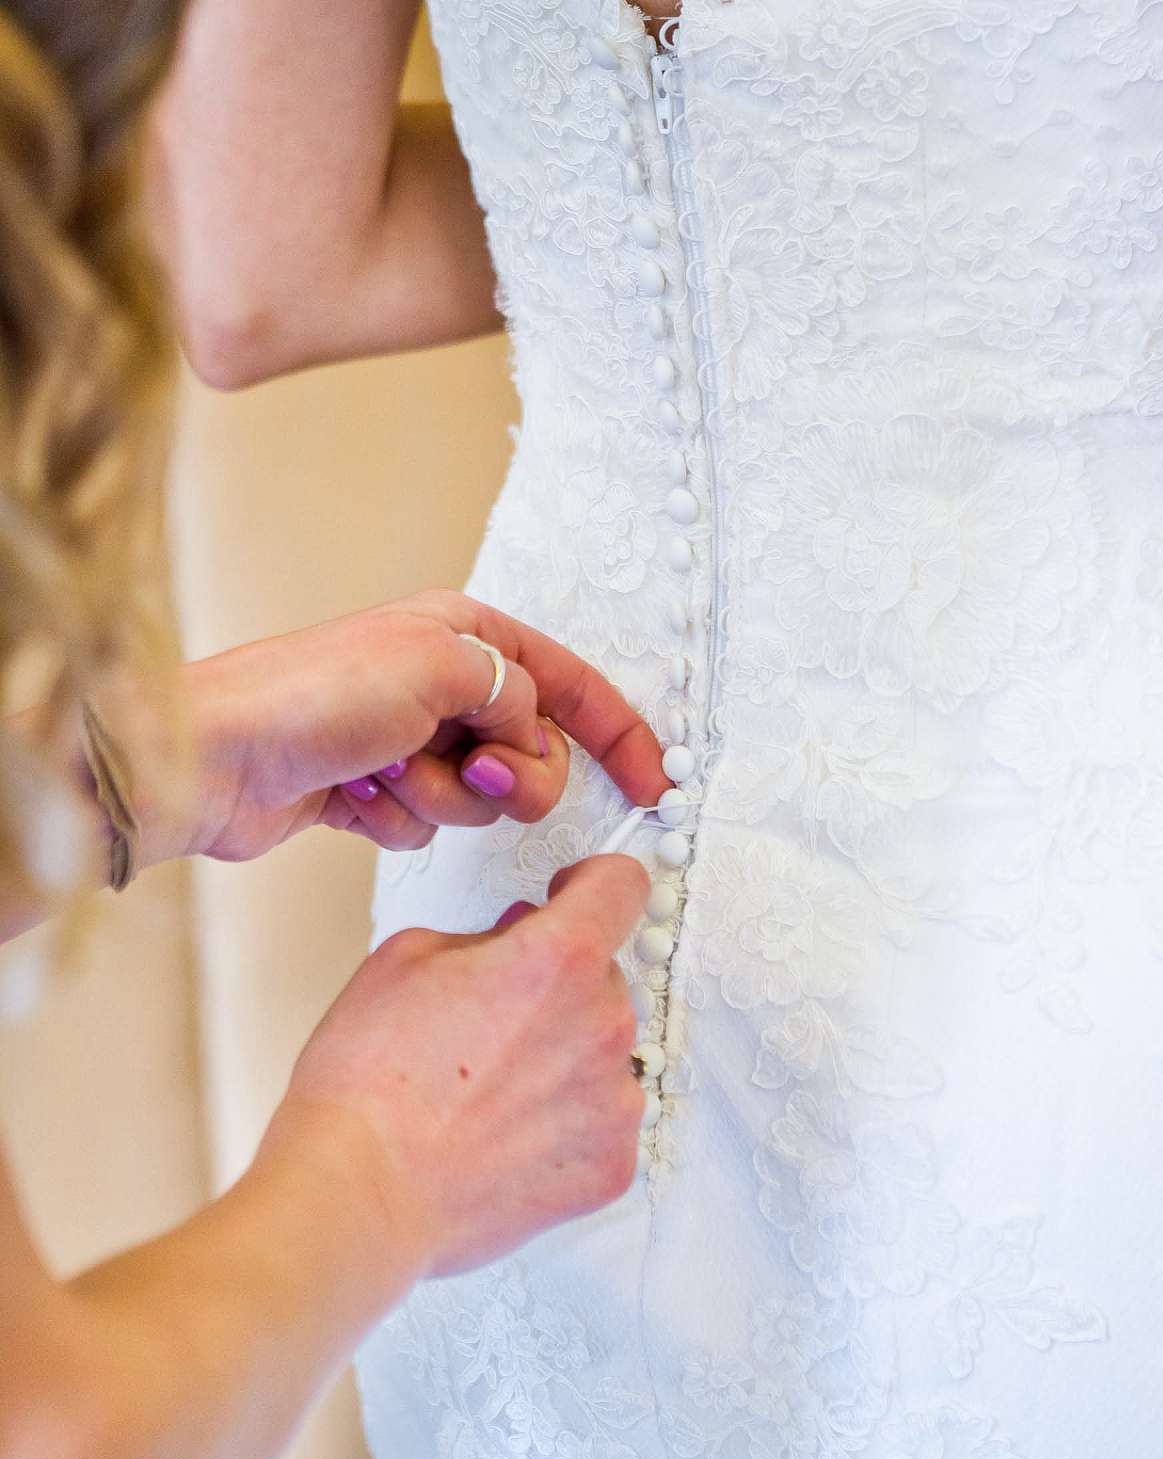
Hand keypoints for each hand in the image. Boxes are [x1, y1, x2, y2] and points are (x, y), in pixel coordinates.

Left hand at [170, 591, 669, 864]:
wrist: (214, 758)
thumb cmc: (312, 696)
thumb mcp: (443, 666)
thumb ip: (516, 696)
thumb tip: (528, 737)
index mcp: (464, 633)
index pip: (570, 683)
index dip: (618, 735)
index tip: (651, 787)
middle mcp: (441, 682)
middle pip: (532, 751)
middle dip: (510, 778)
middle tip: (471, 775)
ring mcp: (408, 740)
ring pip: (479, 800)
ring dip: (438, 799)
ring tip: (383, 775)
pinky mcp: (374, 792)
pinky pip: (426, 826)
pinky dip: (395, 819)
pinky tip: (348, 796)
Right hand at [264, 857, 650, 1273]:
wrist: (357, 1194)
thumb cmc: (367, 1086)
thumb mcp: (405, 959)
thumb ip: (482, 936)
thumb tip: (516, 937)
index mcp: (558, 960)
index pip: (621, 886)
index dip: (591, 885)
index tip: (570, 900)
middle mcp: (602, 1026)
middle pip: (602, 978)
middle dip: (555, 987)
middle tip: (491, 1021)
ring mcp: (613, 1102)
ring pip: (602, 1053)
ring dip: (562, 1057)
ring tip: (488, 1091)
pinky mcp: (610, 1166)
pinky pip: (601, 1122)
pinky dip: (565, 1124)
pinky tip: (506, 1136)